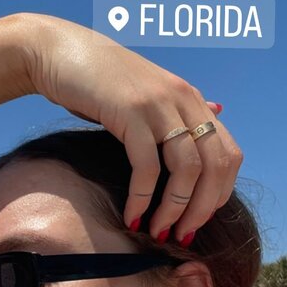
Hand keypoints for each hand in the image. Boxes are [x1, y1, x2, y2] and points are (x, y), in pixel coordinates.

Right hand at [19, 14, 241, 240]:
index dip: (220, 193)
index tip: (198, 218)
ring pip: (187, 168)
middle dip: (201, 208)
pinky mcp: (129, 112)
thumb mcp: (148, 92)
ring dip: (175, 209)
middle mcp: (184, 100)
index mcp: (192, 100)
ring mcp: (158, 105)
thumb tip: (218, 112)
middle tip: (182, 235)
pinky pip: (147, 166)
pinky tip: (131, 216)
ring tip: (158, 232)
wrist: (57, 51)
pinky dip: (142, 198)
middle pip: (215, 166)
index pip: (229, 154)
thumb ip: (181, 109)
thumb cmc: (99, 80)